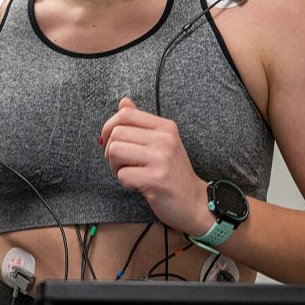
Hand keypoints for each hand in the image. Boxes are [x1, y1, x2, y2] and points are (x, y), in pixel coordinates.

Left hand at [100, 97, 213, 235]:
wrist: (195, 202)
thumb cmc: (173, 171)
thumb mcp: (162, 142)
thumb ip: (141, 122)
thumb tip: (123, 102)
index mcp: (165, 127)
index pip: (125, 114)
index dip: (109, 126)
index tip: (110, 141)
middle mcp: (164, 139)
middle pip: (117, 133)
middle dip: (110, 150)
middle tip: (121, 162)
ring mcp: (161, 159)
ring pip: (115, 151)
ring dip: (115, 165)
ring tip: (128, 171)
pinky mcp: (156, 179)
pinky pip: (122, 175)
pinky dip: (124, 181)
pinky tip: (137, 184)